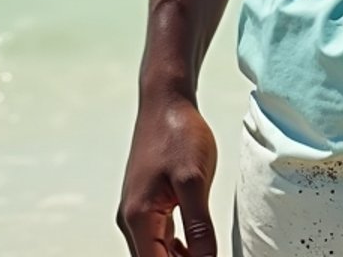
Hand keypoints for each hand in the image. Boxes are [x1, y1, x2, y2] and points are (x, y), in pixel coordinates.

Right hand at [117, 92, 217, 256]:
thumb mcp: (194, 179)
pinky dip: (176, 249)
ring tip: (206, 254)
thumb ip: (199, 226)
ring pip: (155, 254)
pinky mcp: (146, 204)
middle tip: (210, 255)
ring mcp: (137, 212)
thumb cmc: (177, 132)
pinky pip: (158, 239)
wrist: (166, 101)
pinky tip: (195, 248)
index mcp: (138, 218)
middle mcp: (132, 221)